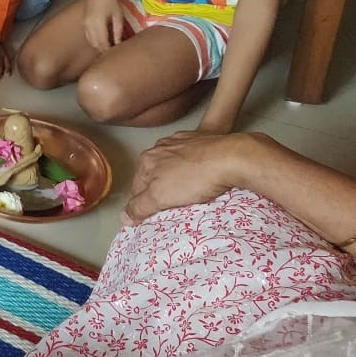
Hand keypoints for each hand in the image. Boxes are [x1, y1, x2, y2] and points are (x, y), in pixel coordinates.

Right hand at [82, 0, 122, 50]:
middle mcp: (88, 26)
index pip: (103, 43)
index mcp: (98, 24)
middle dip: (104, 50)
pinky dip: (95, 42)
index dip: (110, 50)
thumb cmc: (111, 1)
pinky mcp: (83, 23)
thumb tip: (118, 44)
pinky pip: (89, 37)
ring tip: (109, 48)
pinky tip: (103, 41)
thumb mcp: (118, 16)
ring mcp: (84, 24)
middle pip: (96, 44)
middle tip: (114, 53)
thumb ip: (118, 31)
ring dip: (99, 47)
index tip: (117, 53)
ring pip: (91, 42)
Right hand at [124, 130, 267, 224]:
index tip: (156, 215)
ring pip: (172, 166)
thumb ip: (139, 206)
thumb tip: (124, 217)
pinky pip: (193, 157)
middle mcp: (160, 147)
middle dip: (160, 189)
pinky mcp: (202, 139)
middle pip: (153, 175)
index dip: (144, 204)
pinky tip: (204, 175)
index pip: (136, 187)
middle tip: (175, 206)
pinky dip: (195, 166)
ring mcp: (182, 141)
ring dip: (177, 178)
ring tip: (192, 192)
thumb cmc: (195, 178)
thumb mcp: (160, 197)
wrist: (232, 158)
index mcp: (146, 159)